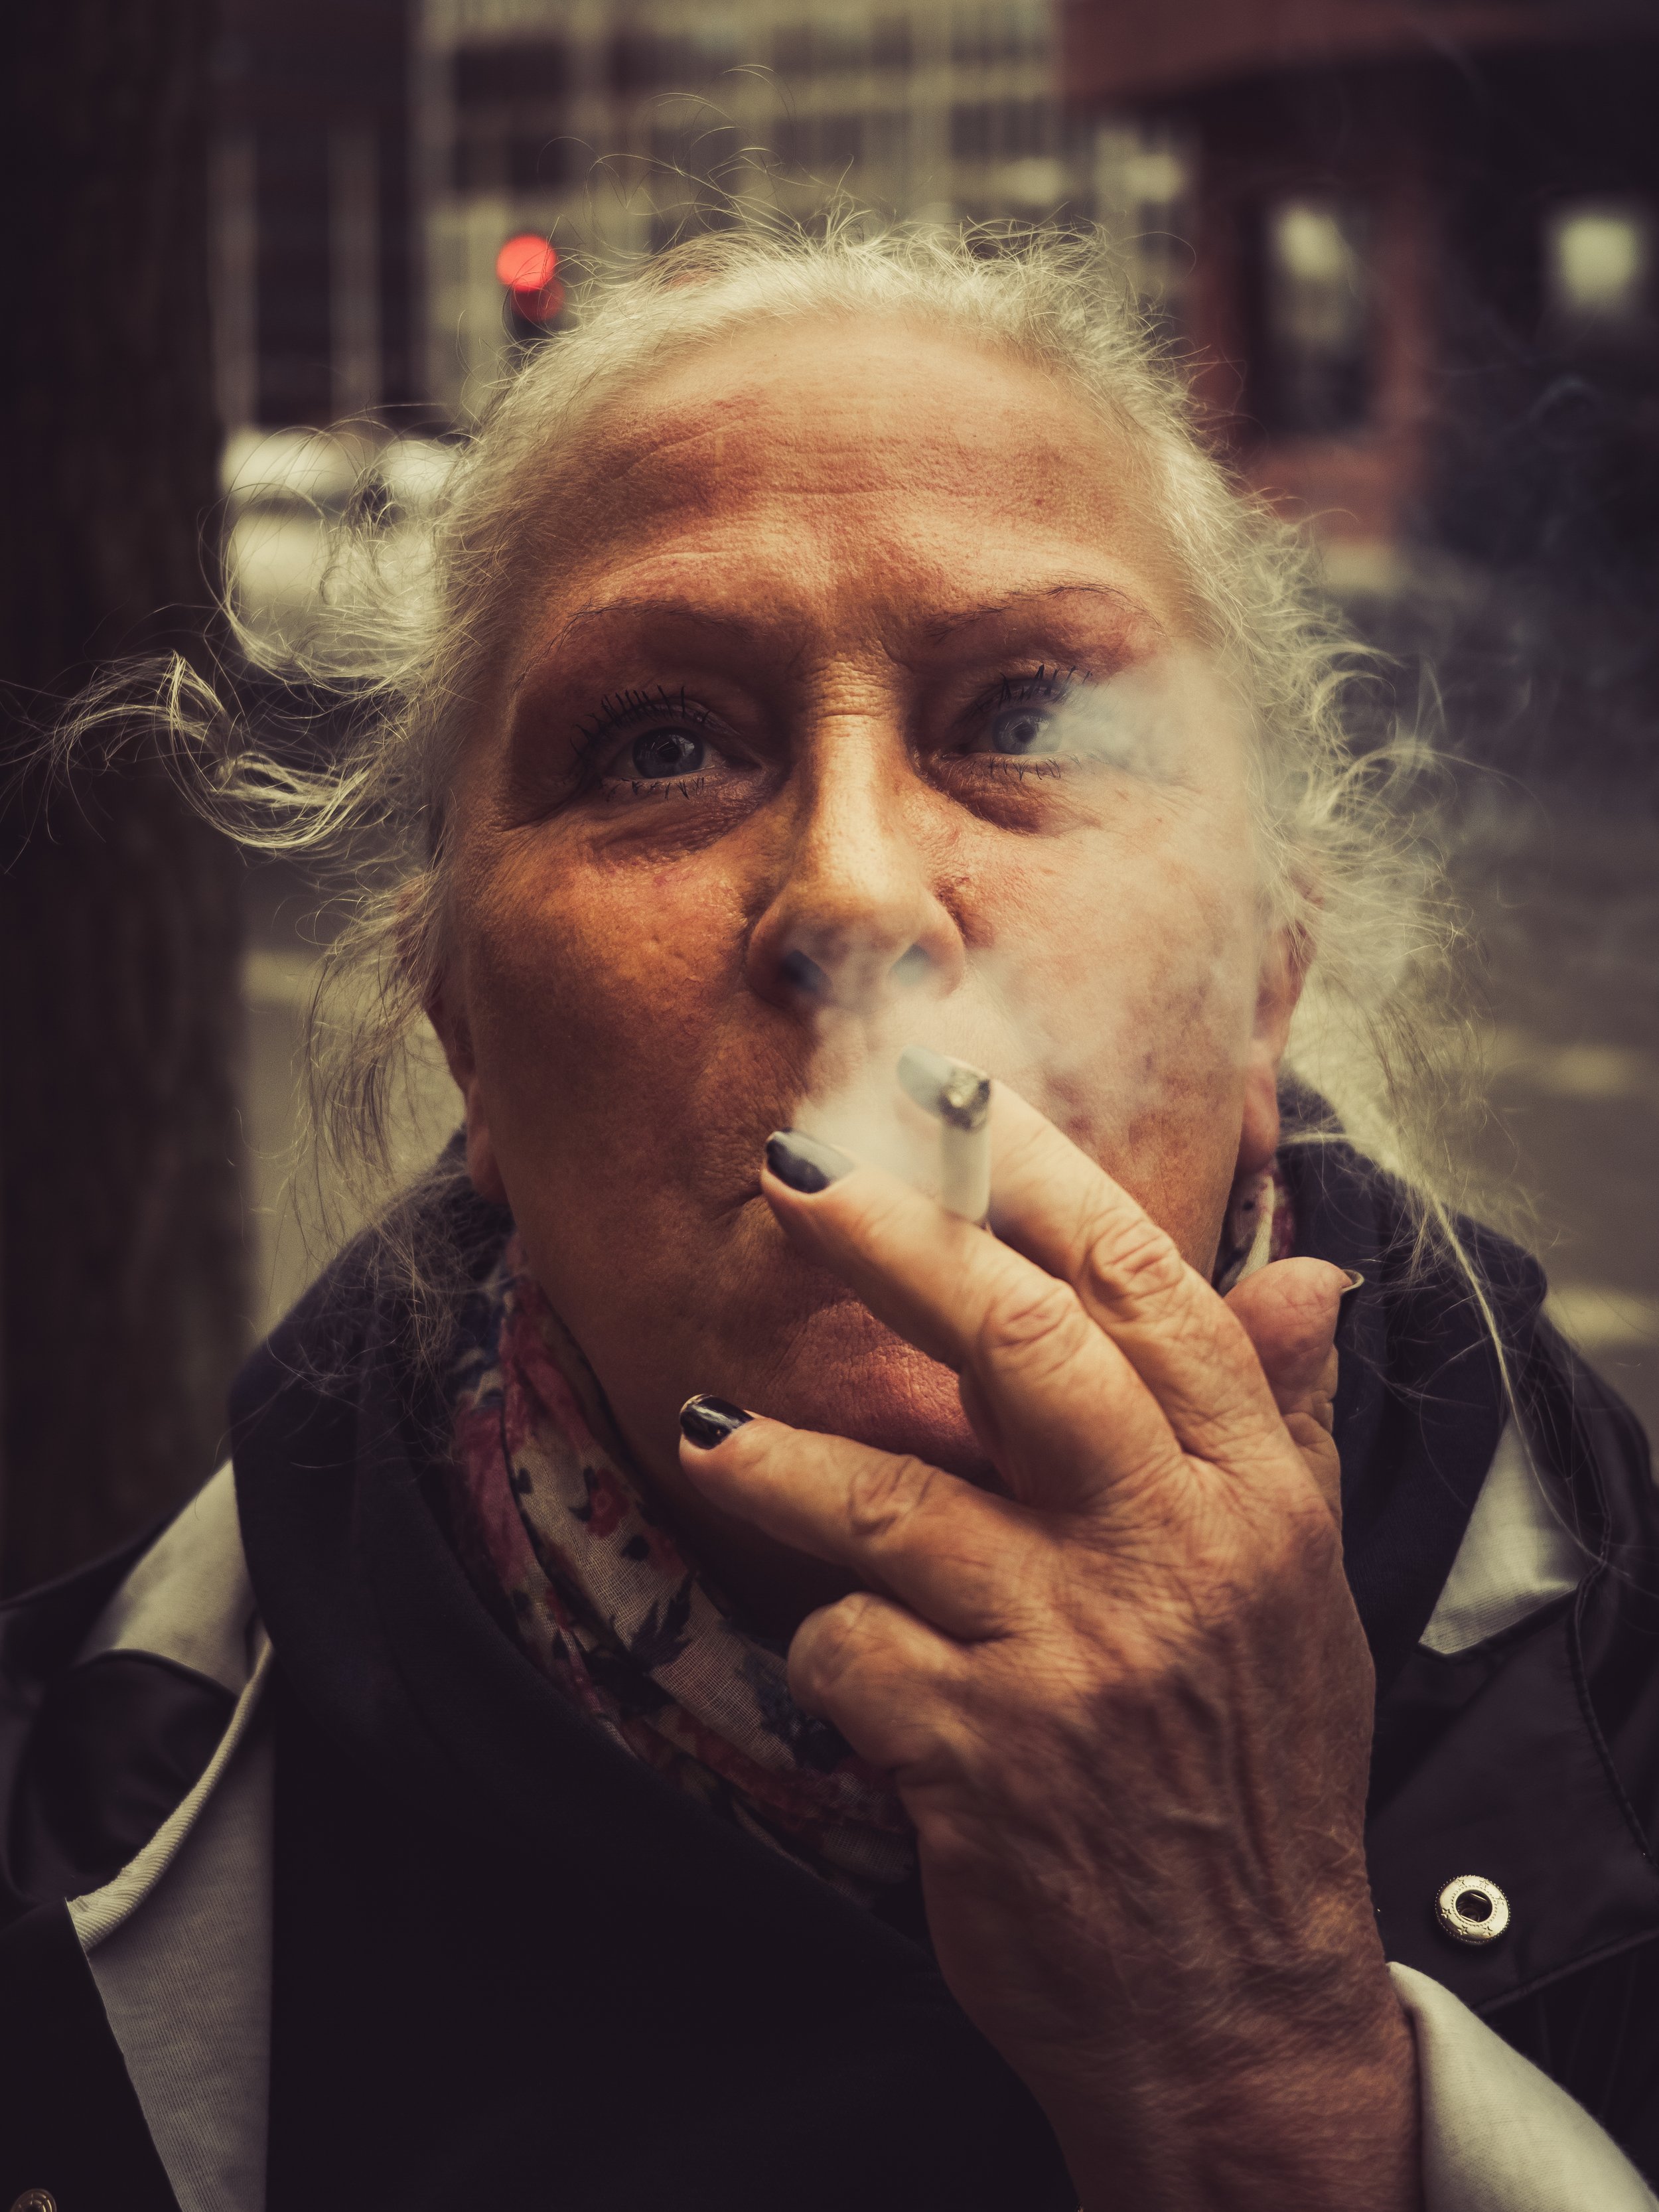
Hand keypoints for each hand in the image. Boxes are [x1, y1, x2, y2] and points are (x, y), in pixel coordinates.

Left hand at [679, 1086, 1418, 2211]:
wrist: (1235, 2003)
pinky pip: (851, 1652)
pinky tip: (846, 1669)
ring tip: (704, 1430)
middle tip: (794, 1174)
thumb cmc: (1251, 1767)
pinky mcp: (983, 1756)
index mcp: (1252, 1493)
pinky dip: (827, 1649)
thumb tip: (1309, 1270)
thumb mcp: (1301, 1585)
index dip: (1042, 1180)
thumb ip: (1278, 1418)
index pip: (1146, 1290)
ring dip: (777, 1459)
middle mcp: (1172, 1552)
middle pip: (1018, 1346)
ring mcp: (1077, 1655)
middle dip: (895, 1242)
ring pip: (891, 1501)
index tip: (952, 1099)